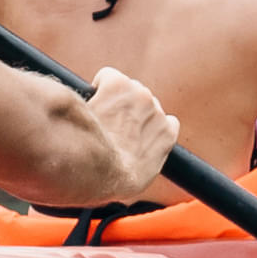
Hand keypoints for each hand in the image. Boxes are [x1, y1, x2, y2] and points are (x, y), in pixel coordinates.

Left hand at [75, 66, 179, 202]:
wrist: (97, 168)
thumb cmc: (112, 181)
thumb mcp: (137, 179)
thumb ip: (142, 163)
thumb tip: (130, 170)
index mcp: (166, 135)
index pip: (164, 121)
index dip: (144, 125)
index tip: (130, 133)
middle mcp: (156, 111)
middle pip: (142, 102)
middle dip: (126, 111)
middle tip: (106, 127)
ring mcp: (138, 95)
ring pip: (125, 88)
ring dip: (112, 98)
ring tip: (95, 119)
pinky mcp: (118, 84)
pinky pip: (107, 76)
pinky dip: (98, 86)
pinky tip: (90, 103)